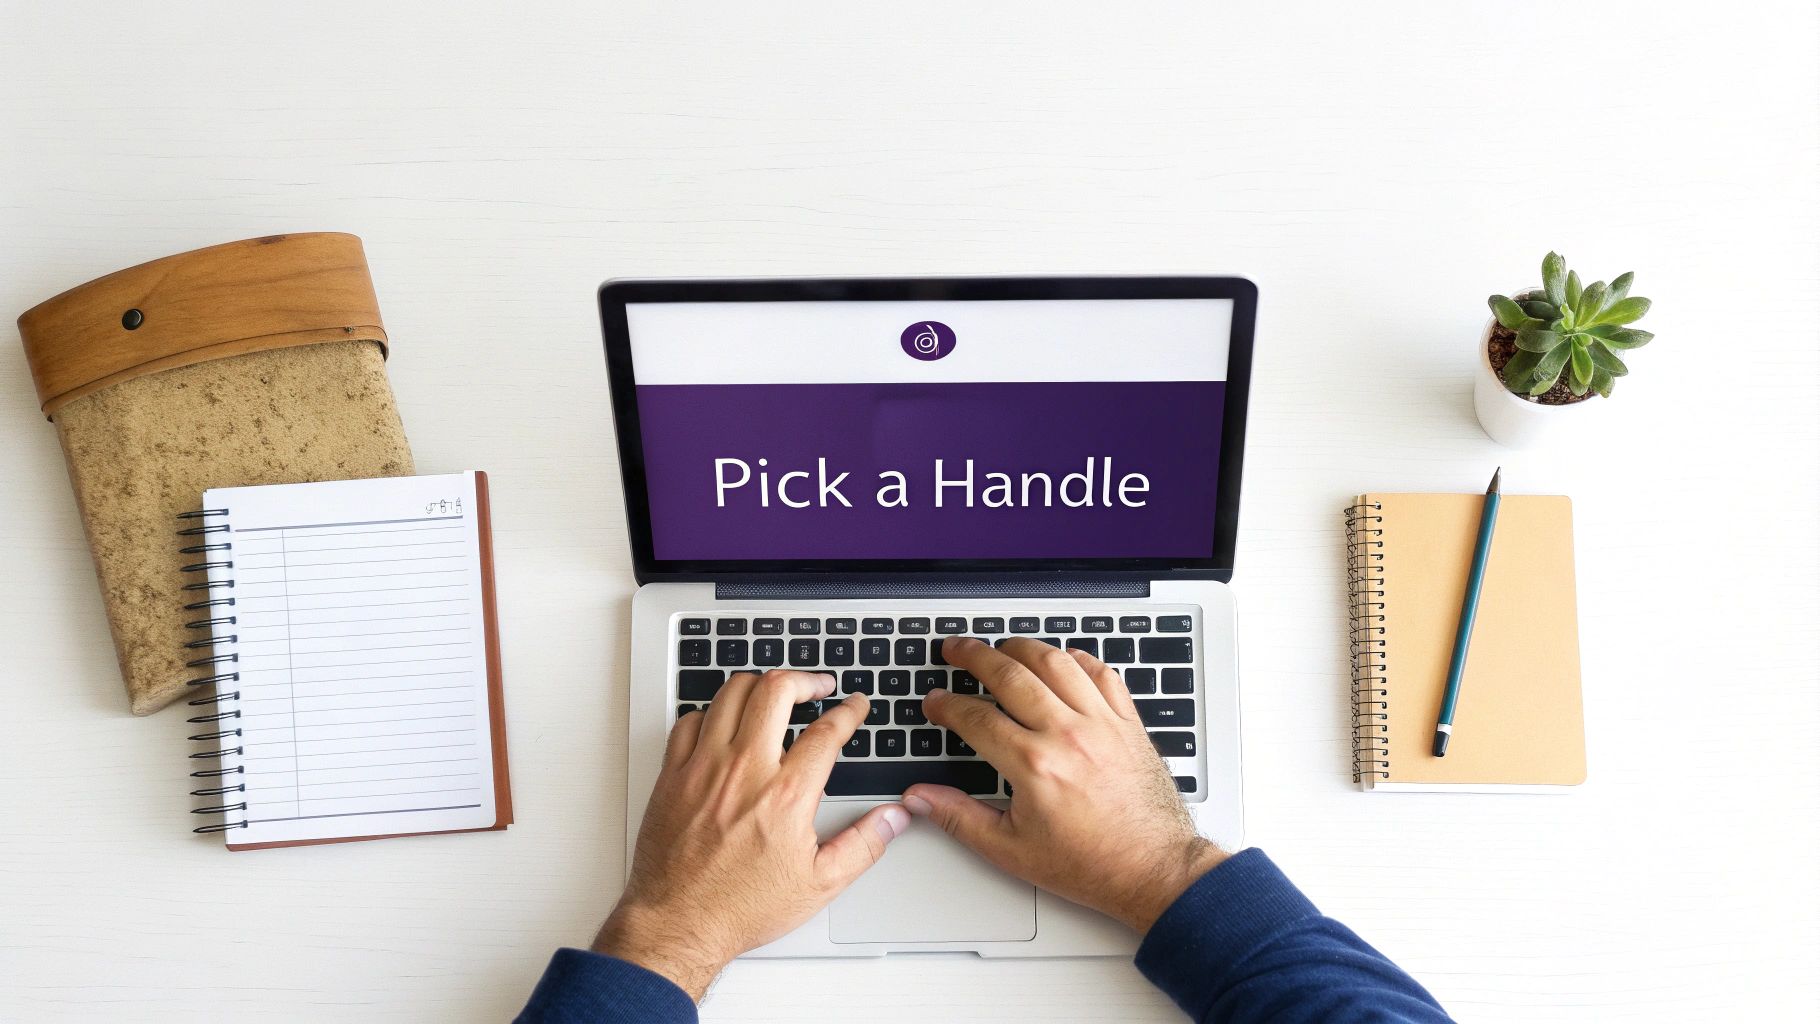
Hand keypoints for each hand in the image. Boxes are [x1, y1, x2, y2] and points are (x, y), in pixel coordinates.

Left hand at [593, 670, 908, 999]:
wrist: (678, 924)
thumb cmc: (740, 908)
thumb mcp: (819, 884)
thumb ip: (863, 845)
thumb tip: (894, 818)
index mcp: (786, 795)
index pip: (826, 731)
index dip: (849, 711)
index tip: (855, 706)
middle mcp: (744, 771)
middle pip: (776, 691)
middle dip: (805, 679)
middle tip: (817, 687)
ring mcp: (704, 768)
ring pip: (731, 693)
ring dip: (760, 685)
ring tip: (775, 693)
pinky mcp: (673, 774)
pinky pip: (690, 719)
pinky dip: (712, 711)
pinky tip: (724, 721)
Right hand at [907, 637, 1224, 932]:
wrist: (1154, 871)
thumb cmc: (1091, 864)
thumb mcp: (1011, 850)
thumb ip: (959, 817)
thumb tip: (920, 798)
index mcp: (1035, 765)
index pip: (976, 717)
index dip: (946, 704)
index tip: (935, 701)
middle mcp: (1068, 735)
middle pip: (1011, 674)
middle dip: (975, 656)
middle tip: (955, 649)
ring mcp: (1102, 724)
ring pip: (1056, 662)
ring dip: (1022, 647)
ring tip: (1001, 647)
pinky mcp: (1128, 723)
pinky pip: (1101, 674)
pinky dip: (1078, 659)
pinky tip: (1062, 660)